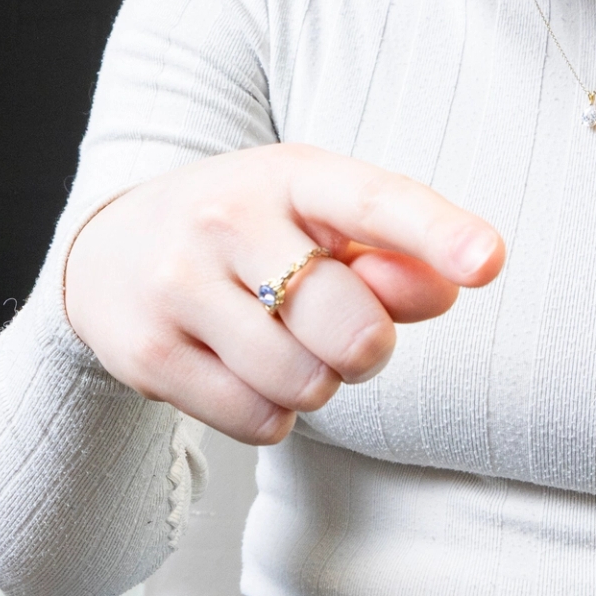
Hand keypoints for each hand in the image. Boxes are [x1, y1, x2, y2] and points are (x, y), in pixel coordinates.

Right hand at [60, 143, 504, 443]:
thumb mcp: (317, 221)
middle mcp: (225, 218)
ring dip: (313, 384)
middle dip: (364, 349)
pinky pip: (257, 421)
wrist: (108, 252)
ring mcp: (178, 285)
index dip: (436, 233)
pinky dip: (270, 414)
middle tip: (332, 329)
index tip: (487, 262)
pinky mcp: (147, 353)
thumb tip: (446, 291)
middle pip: (349, 326)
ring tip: (279, 346)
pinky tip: (241, 372)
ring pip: (303, 384)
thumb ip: (393, 256)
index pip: (373, 201)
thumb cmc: (244, 236)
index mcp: (286, 174)